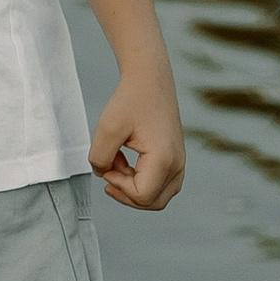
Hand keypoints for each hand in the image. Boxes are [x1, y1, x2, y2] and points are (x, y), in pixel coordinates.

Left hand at [89, 67, 185, 210]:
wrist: (150, 78)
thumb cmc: (130, 99)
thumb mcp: (106, 129)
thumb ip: (100, 159)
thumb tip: (103, 174)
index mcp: (165, 159)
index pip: (142, 196)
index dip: (119, 187)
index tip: (108, 164)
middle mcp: (178, 164)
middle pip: (152, 202)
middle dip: (126, 193)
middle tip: (109, 171)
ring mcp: (179, 162)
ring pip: (157, 196)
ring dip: (133, 187)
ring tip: (117, 163)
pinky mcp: (175, 158)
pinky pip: (160, 184)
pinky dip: (141, 180)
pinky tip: (125, 161)